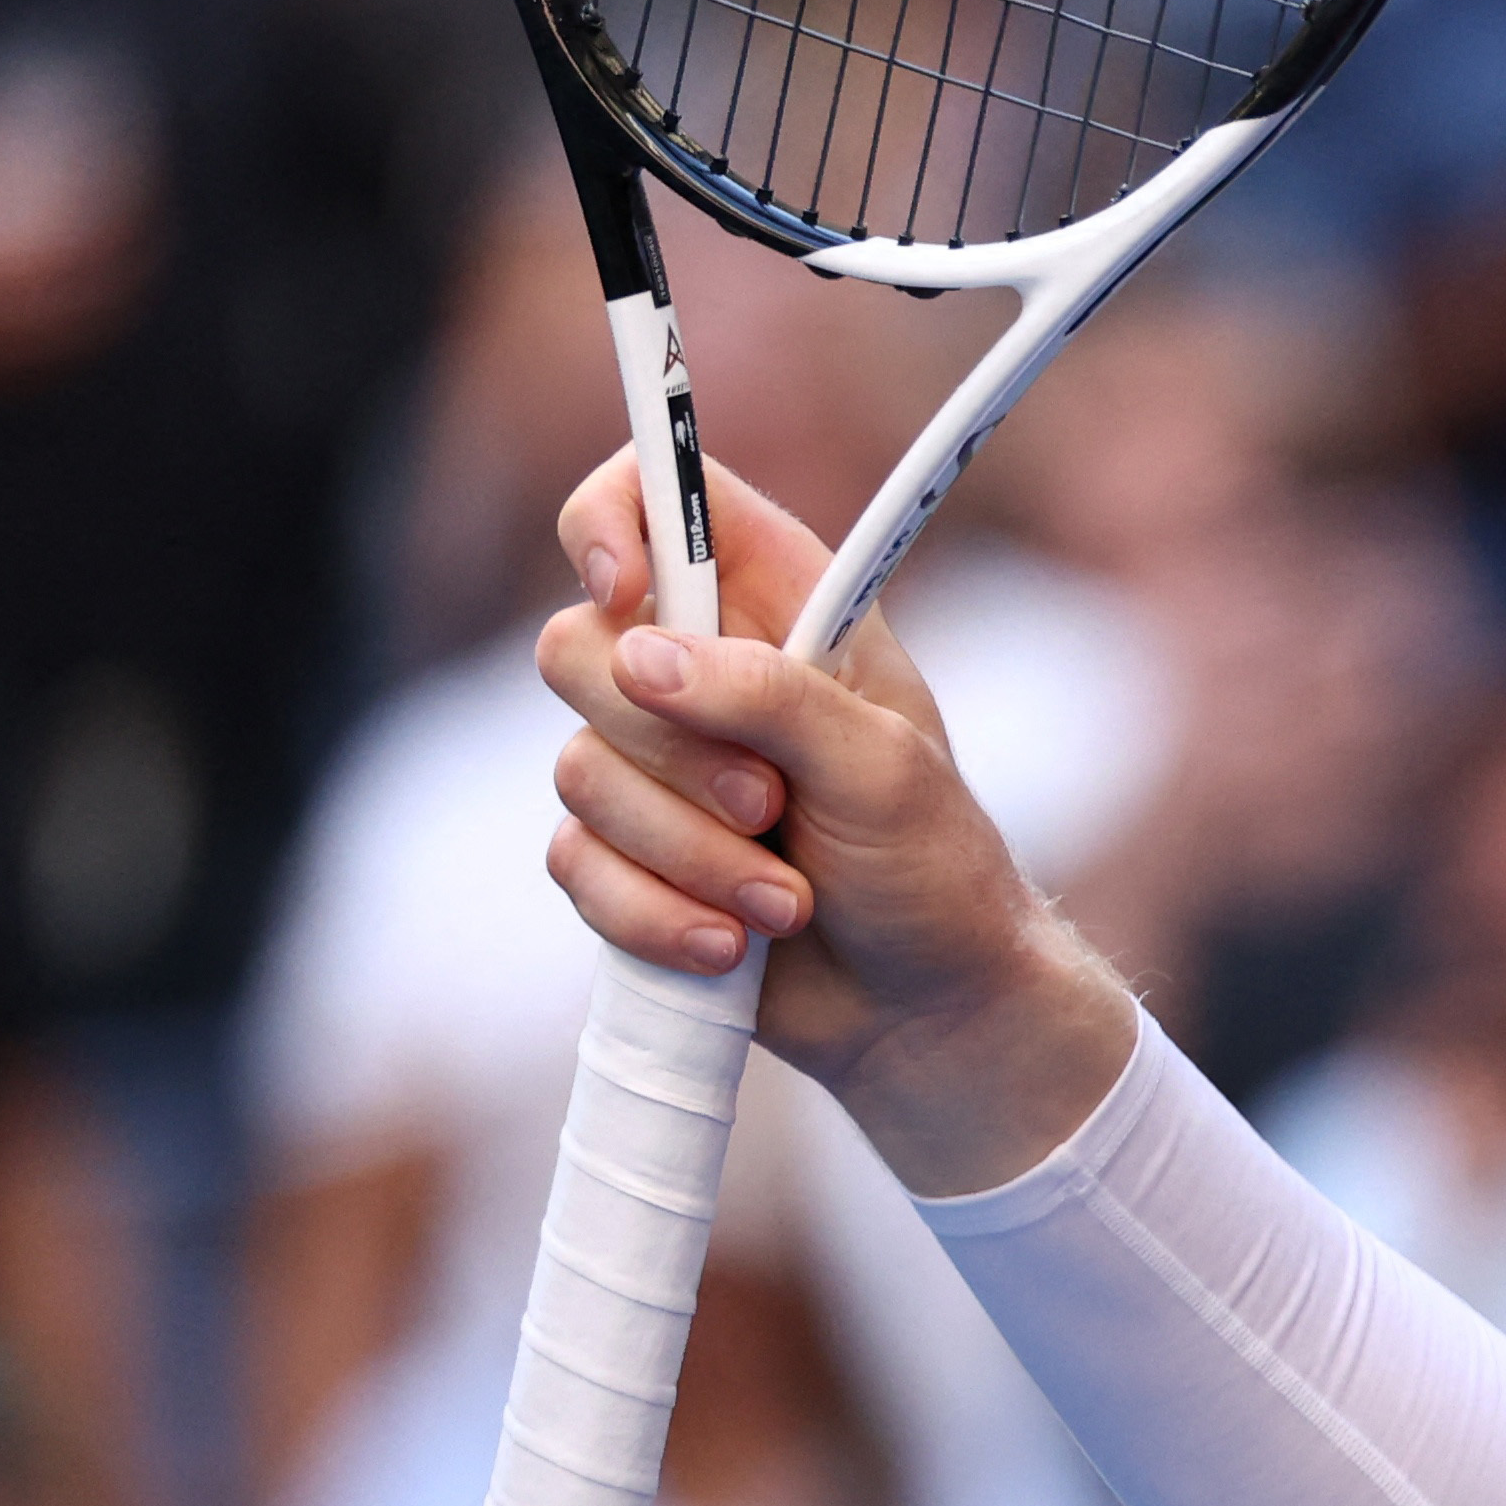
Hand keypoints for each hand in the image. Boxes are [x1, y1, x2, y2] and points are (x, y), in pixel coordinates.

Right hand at [538, 453, 1135, 1192]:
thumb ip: (771, 698)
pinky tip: (732, 948)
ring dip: (686, 855)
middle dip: (668, 747)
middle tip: (771, 804)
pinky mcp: (626, 855)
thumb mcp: (882, 768)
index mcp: (781, 604)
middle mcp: (704, 670)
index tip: (627, 588)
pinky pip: (573, 865)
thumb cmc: (932, 868)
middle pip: (580, 646)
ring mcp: (655, 766)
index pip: (658, 495)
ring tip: (785, 901)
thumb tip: (640, 655)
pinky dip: (654, 914)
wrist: (927, 1009)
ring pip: (578, 773)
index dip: (615, 517)